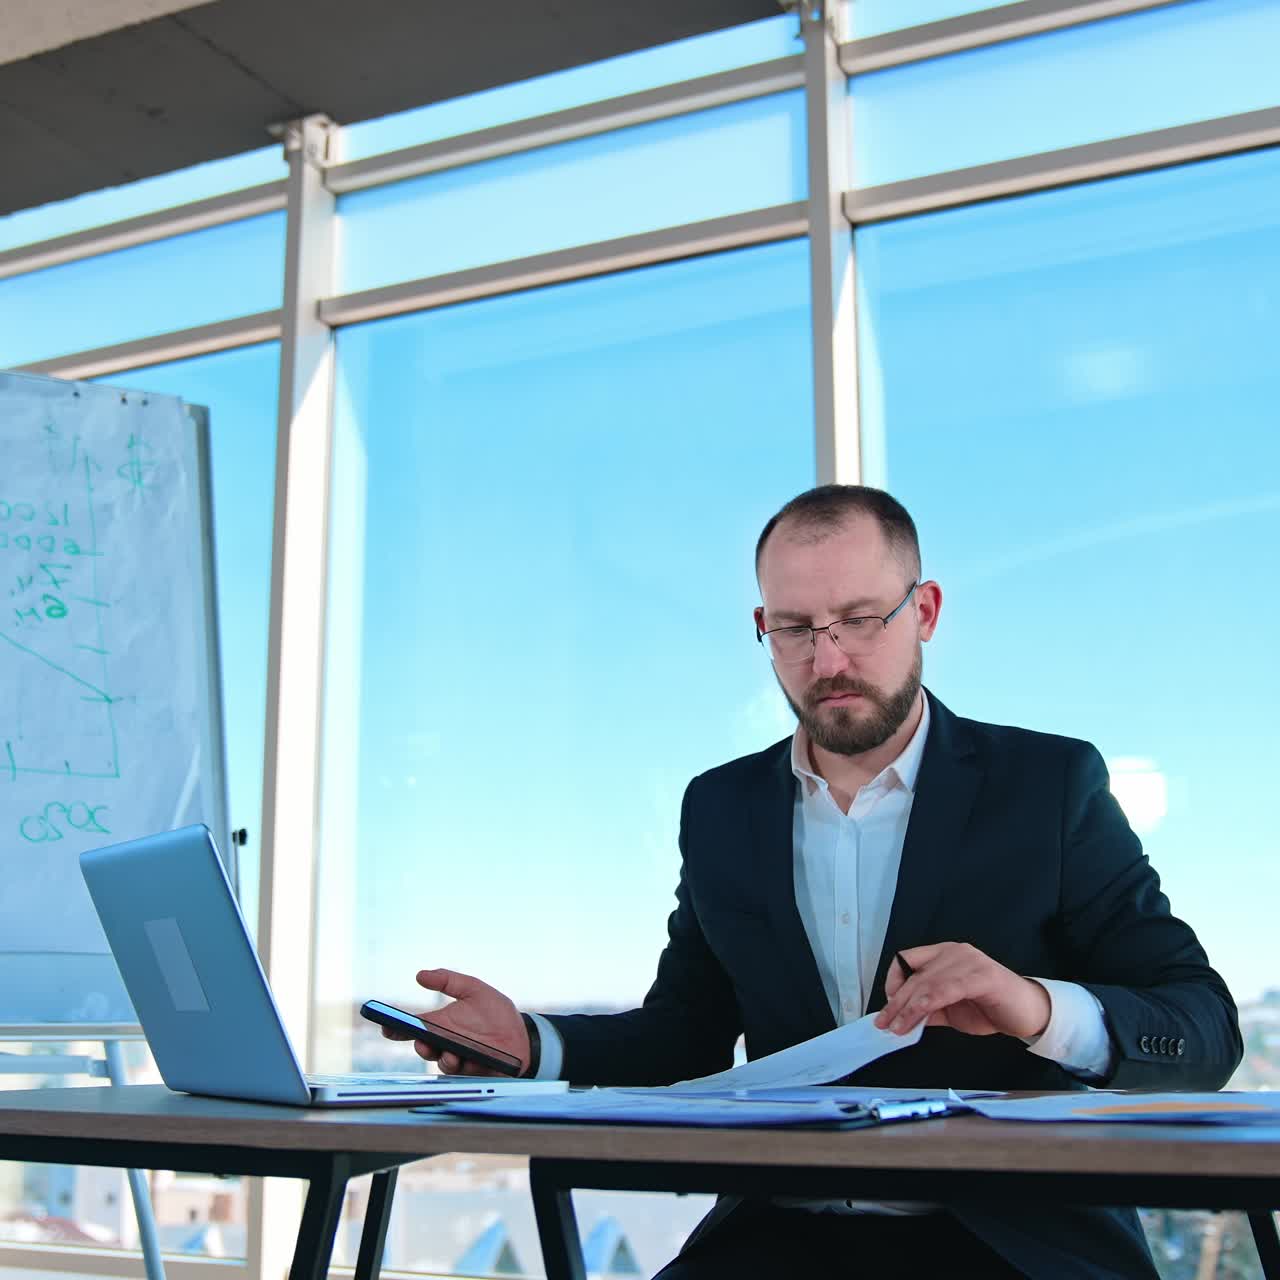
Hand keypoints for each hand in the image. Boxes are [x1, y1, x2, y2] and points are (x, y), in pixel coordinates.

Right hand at [383, 968, 530, 1075]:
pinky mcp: (472, 1071)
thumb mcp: (475, 990)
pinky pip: (461, 1072)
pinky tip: (464, 1058)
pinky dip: (460, 1065)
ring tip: (447, 1052)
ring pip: (440, 1062)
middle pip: (424, 1047)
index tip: (386, 1025)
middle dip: (419, 1045)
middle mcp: (447, 1042)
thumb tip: (420, 974)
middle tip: (419, 1040)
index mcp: (443, 1024)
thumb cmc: (497, 1014)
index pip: (415, 1027)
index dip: (397, 1027)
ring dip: (441, 1057)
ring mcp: (458, 1058)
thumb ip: (449, 980)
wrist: (523, 1036)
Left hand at [874, 943, 1050, 1039]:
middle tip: (884, 1023)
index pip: (907, 959)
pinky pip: (947, 989)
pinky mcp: (982, 976)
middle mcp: (954, 952)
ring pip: (927, 983)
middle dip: (896, 1002)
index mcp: (944, 954)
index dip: (892, 981)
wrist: (1029, 1012)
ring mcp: (969, 962)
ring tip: (897, 1027)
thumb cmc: (990, 1007)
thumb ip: (927, 1009)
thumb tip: (899, 1018)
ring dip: (908, 1008)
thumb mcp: (950, 1009)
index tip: (887, 1005)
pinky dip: (927, 1004)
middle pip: (915, 975)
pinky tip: (917, 1018)